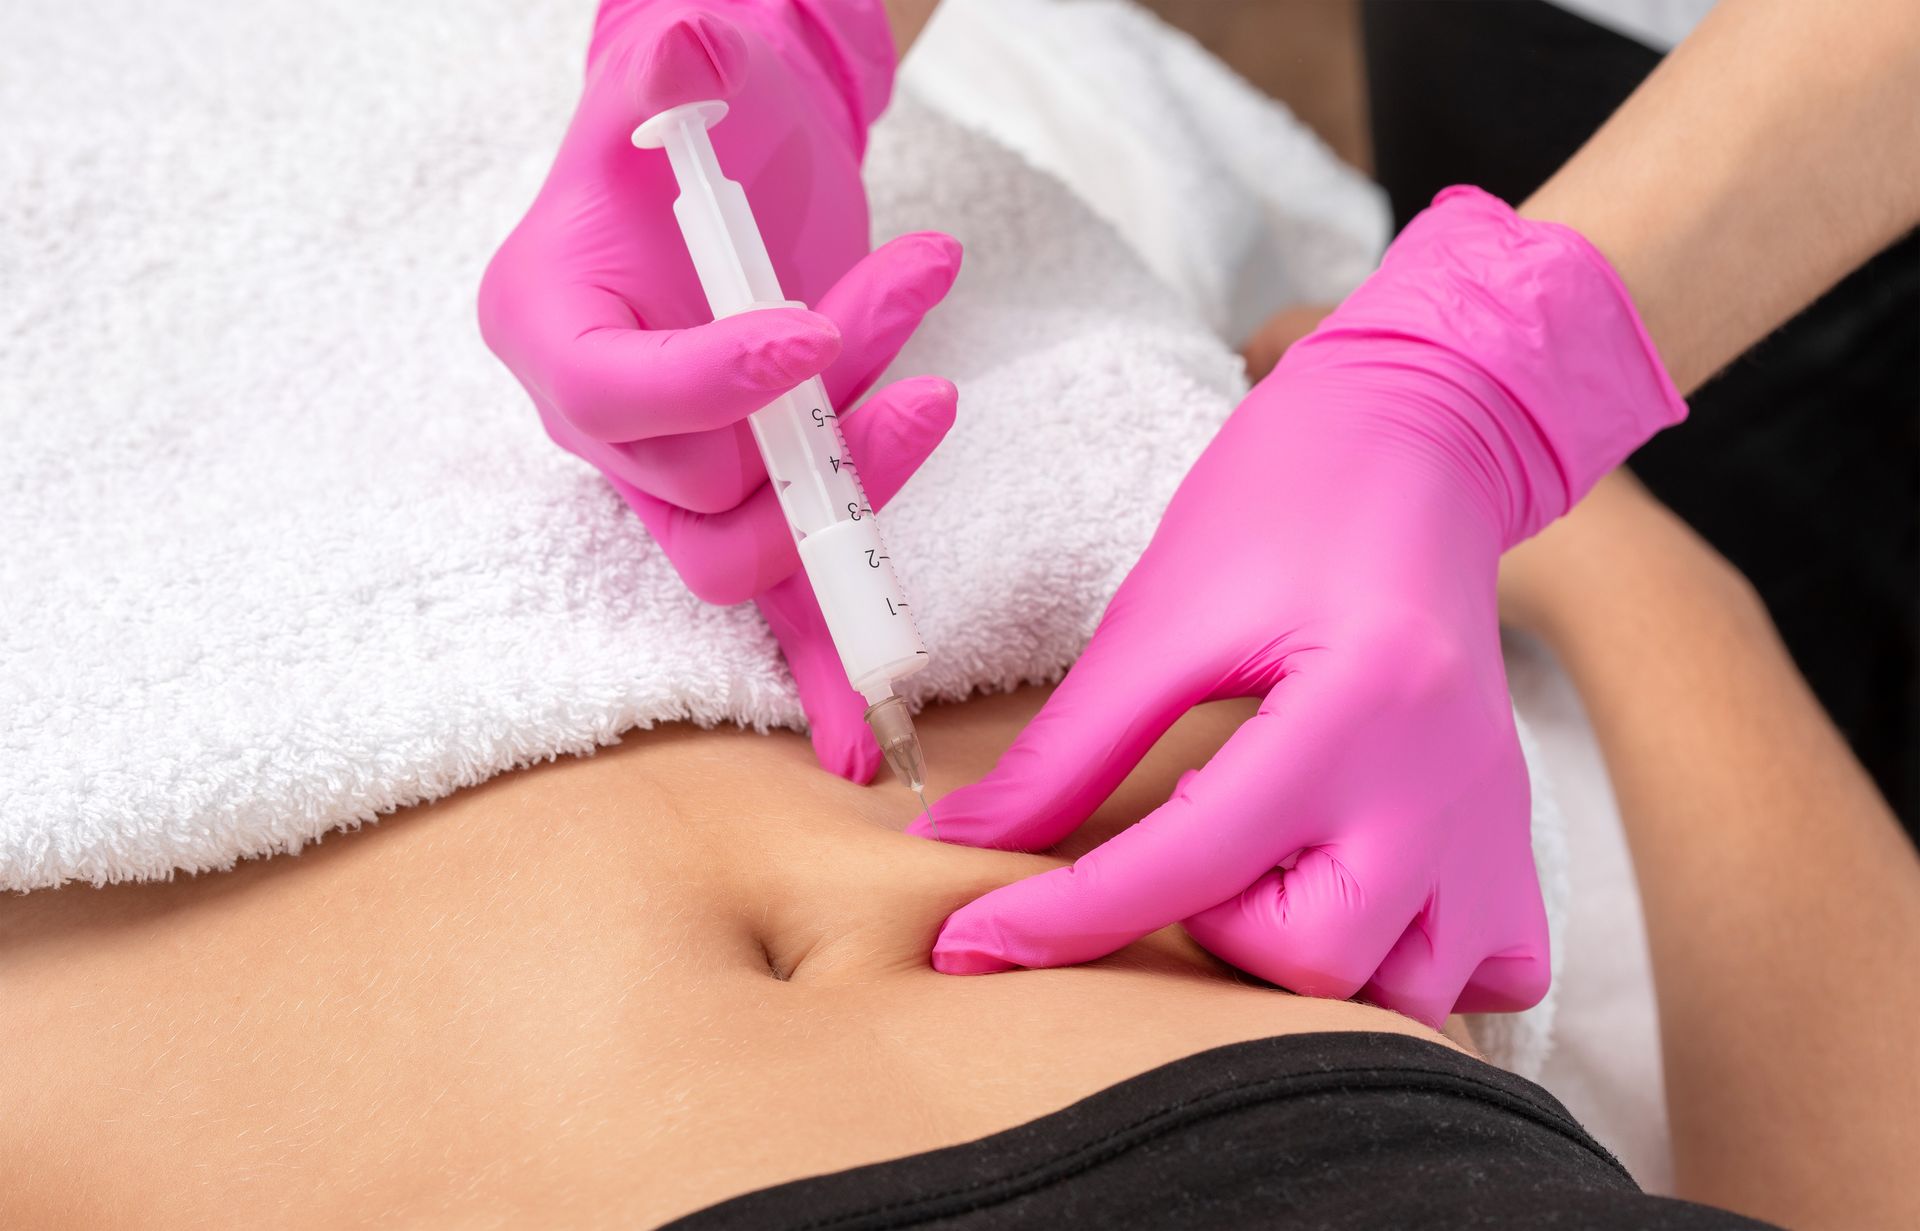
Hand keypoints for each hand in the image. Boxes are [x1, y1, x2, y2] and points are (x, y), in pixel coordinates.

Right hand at [479, 1, 959, 780]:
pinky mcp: (752, 502)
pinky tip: (861, 738)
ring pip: (753, 552)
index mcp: (552, 331)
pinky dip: (821, 670)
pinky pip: (778, 608)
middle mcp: (602, 427)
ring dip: (860, 488)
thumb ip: (668, 72)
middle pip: (700, 490)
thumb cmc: (692, 125)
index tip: (807, 337)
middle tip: (900, 295)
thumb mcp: (677, 81)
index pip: (612, 396)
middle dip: (816, 423)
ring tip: (935, 383)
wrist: (725, 168)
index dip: (708, 384)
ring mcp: (677, 479)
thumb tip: (687, 48)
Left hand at [913, 188, 1685, 1027]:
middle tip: (1177, 856)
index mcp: (1354, 707)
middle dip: (1208, 935)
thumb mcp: (1162, 616)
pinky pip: (1492, 975)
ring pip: (1405, 995)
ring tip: (1263, 876)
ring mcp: (1495, 822)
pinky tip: (1351, 900)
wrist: (1417, 445)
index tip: (973, 946)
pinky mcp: (1518, 839)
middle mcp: (1443, 785)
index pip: (1190, 863)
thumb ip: (1068, 748)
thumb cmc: (1285, 505)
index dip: (1065, 917)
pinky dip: (1411, 971)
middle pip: (1312, 960)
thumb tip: (958, 841)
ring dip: (1306, 967)